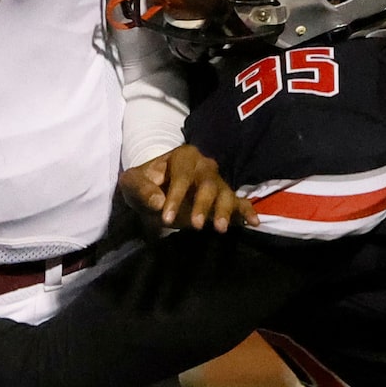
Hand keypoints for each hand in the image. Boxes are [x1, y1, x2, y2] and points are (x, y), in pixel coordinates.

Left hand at [123, 145, 254, 233]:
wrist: (154, 190)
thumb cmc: (144, 184)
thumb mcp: (132, 183)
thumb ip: (141, 189)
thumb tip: (158, 202)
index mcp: (183, 156)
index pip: (182, 177)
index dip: (175, 197)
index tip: (165, 218)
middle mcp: (204, 166)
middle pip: (209, 184)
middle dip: (203, 205)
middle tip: (196, 226)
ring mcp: (217, 182)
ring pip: (226, 193)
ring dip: (224, 211)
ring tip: (220, 229)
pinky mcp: (224, 197)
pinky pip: (239, 202)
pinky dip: (247, 211)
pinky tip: (253, 223)